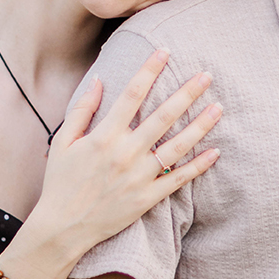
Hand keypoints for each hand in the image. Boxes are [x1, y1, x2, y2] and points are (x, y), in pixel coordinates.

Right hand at [22, 50, 218, 260]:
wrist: (63, 227)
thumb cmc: (60, 182)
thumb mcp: (62, 142)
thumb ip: (82, 110)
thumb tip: (98, 79)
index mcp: (103, 136)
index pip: (132, 95)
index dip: (149, 70)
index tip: (164, 51)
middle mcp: (125, 153)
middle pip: (163, 116)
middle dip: (186, 93)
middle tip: (206, 75)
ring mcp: (139, 177)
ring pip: (178, 146)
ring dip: (200, 125)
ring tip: (218, 108)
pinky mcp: (148, 198)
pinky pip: (179, 179)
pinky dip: (198, 166)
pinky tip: (215, 151)